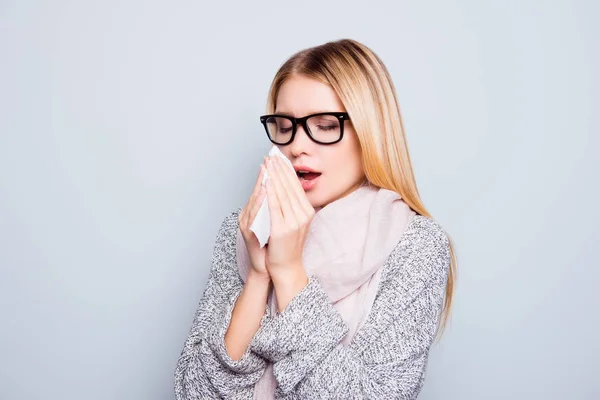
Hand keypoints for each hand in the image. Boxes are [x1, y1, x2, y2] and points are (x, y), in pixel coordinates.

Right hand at [238, 162, 268, 281]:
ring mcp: (245, 224)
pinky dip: (260, 200)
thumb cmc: (274, 246)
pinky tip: (265, 190)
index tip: (274, 159)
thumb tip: (284, 191)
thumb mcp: (276, 223)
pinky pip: (255, 213)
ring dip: (262, 183)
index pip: (261, 189)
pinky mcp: (248, 232)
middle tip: (270, 158)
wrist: (271, 268)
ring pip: (255, 199)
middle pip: (257, 191)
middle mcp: (245, 216)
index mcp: (252, 213)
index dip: (268, 174)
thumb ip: (276, 208)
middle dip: (265, 174)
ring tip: (268, 169)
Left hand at [264, 156, 314, 281]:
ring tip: (267, 164)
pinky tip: (265, 182)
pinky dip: (270, 192)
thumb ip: (292, 206)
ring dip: (273, 176)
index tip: (278, 158)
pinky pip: (275, 206)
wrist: (286, 267)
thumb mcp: (295, 222)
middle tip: (271, 155)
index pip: (296, 186)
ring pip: (282, 193)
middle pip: (289, 186)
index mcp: (307, 211)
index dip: (286, 170)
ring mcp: (294, 221)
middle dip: (279, 169)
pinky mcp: (282, 228)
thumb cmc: (287, 245)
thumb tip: (285, 186)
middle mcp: (303, 214)